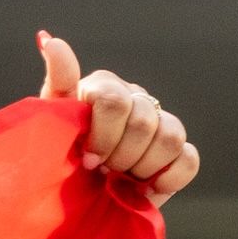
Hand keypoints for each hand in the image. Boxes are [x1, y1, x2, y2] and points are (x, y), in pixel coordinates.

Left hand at [40, 32, 197, 205]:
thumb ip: (57, 83)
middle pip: (143, 121)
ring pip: (170, 136)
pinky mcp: (178, 154)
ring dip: (142, 167)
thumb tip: (49, 40)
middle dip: (119, 156)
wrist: (72, 199)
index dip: (103, 136)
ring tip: (121, 179)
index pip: (115, 101)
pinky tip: (144, 189)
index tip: (87, 160)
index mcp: (105, 87)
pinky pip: (189, 159)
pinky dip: (168, 178)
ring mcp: (160, 124)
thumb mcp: (48, 123)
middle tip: (102, 171)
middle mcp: (136, 99)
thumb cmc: (56, 157)